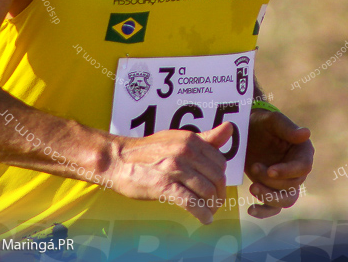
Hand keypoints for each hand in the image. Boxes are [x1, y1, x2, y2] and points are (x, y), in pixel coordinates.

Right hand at [105, 123, 232, 223]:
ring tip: (209, 212)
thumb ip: (205, 138)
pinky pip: (191, 203)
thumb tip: (230, 128)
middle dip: (219, 194)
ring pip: (207, 192)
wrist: (117, 160)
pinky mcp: (164, 187)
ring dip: (212, 206)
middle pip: (216, 178)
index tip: (217, 187)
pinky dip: (202, 214)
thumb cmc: (147, 151)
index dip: (220, 177)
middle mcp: (185, 152)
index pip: (220, 162)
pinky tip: (205, 219)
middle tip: (215, 203)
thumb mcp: (177, 138)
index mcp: (190, 140)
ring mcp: (175, 169)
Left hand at [244, 110, 312, 217]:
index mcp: (302, 151)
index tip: (271, 171)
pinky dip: (264, 211)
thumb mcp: (271, 121)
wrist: (244, 131)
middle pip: (292, 185)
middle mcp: (297, 169)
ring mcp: (284, 181)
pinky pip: (273, 207)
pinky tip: (251, 209)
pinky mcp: (271, 189)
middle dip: (272, 180)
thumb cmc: (260, 123)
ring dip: (270, 197)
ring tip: (253, 187)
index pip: (303, 167)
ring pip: (285, 200)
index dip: (288, 171)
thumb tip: (306, 134)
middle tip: (255, 167)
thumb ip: (287, 128)